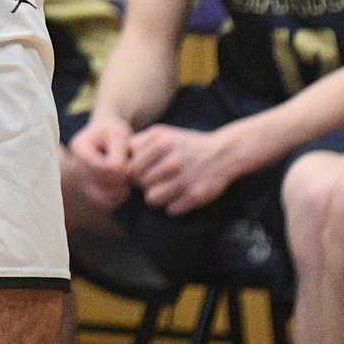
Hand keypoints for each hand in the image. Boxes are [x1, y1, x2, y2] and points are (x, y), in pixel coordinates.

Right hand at [65, 114, 135, 215]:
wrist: (106, 136)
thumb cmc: (113, 132)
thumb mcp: (118, 134)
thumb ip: (119, 154)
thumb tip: (120, 174)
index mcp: (78, 147)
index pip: (99, 167)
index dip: (117, 169)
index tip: (128, 164)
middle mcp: (75, 166)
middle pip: (100, 183)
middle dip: (120, 180)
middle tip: (131, 172)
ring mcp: (80, 181)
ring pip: (102, 197)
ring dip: (120, 191)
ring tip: (128, 179)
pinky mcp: (89, 192)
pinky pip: (105, 204)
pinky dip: (118, 198)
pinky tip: (125, 187)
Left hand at [128, 122, 256, 214]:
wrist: (224, 153)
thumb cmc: (187, 144)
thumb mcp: (164, 133)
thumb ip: (140, 143)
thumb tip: (119, 160)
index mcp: (162, 141)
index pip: (130, 165)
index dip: (133, 171)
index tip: (142, 172)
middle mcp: (172, 158)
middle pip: (140, 183)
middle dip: (144, 184)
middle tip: (154, 182)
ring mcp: (185, 178)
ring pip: (152, 199)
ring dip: (156, 197)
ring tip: (164, 191)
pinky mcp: (196, 195)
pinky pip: (171, 209)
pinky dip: (173, 206)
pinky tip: (180, 197)